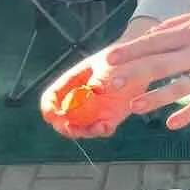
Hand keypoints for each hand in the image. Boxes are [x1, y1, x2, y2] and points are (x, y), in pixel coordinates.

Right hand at [38, 18, 159, 140]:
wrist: (140, 61)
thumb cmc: (119, 57)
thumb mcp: (107, 64)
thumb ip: (99, 78)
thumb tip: (93, 90)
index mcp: (72, 83)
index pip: (52, 96)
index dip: (48, 107)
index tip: (52, 115)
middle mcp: (80, 99)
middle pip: (63, 118)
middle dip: (64, 125)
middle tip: (70, 127)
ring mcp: (94, 110)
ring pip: (81, 127)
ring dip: (83, 131)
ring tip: (93, 127)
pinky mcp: (110, 116)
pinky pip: (102, 129)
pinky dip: (101, 130)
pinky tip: (106, 126)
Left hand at [105, 0, 189, 131]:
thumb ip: (174, 26)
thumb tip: (149, 37)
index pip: (155, 43)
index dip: (132, 51)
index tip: (111, 58)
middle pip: (161, 65)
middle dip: (135, 74)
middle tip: (113, 82)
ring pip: (178, 88)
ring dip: (155, 98)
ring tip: (134, 106)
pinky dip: (186, 115)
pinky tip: (170, 124)